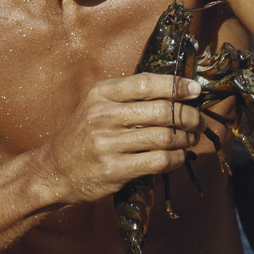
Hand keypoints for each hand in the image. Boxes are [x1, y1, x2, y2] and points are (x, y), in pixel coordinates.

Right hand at [37, 73, 204, 206]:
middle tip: (199, 121)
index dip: (176, 85)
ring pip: (164, 137)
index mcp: (101, 93)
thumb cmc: (84, 133)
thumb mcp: (97, 104)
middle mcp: (103, 115)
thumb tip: (175, 89)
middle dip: (189, 115)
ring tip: (192, 139)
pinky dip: (176, 159)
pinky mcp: (114, 170)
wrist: (54, 170)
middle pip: (162, 110)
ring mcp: (107, 144)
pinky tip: (179, 157)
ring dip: (186, 138)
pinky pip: (157, 161)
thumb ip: (129, 96)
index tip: (195, 90)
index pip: (147, 83)